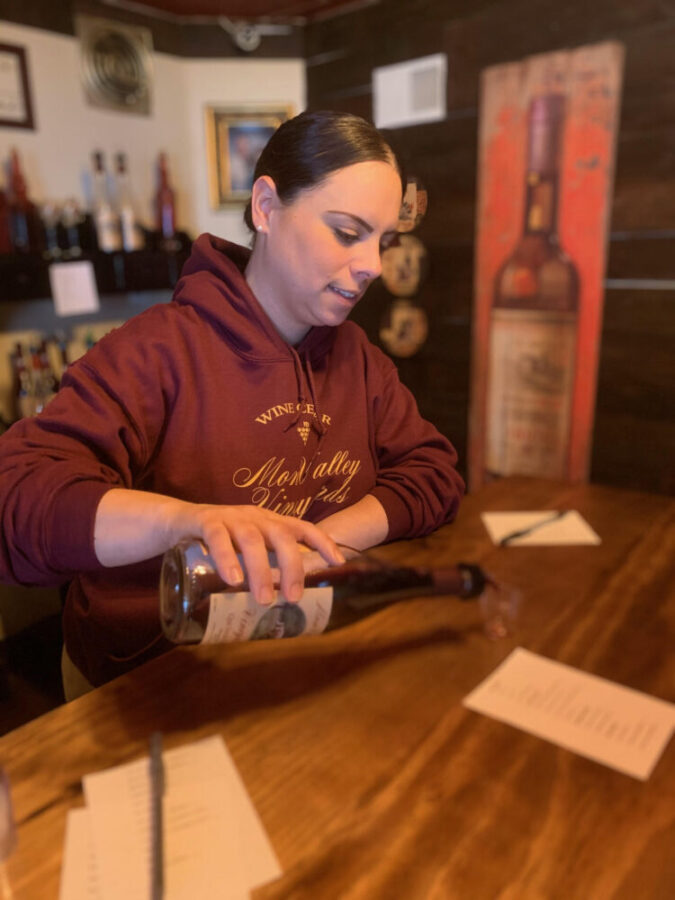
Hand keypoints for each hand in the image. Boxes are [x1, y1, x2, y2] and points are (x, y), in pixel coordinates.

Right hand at [179, 504, 344, 605]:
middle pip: (282, 536)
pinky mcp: (206, 521)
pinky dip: (226, 559)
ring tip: (264, 599)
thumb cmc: (218, 541)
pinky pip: (218, 538)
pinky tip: (232, 580)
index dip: (323, 542)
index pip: (302, 527)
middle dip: (292, 567)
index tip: (339, 562)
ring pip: (252, 540)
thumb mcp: (245, 550)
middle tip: (293, 597)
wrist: (176, 522)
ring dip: (261, 571)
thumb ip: (263, 567)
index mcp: (268, 522)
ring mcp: (230, 517)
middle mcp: (254, 517)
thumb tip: (285, 604)